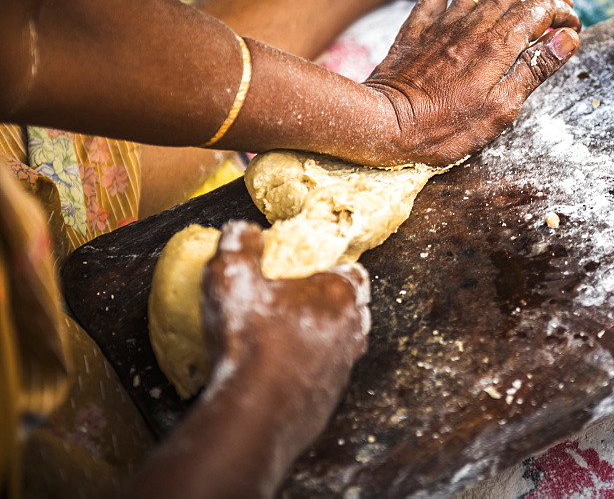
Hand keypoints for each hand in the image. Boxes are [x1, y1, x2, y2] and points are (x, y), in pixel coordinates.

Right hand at [201, 221, 369, 426]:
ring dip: (320, 339)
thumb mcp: (232, 278)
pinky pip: (324, 376)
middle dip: (329, 304)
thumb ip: (240, 245)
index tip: (309, 273)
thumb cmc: (248, 343)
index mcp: (337, 296)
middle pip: (351, 308)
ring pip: (342, 344)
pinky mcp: (329, 399)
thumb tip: (243, 229)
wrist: (253, 414)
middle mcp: (350, 330)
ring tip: (286, 338)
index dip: (332, 270)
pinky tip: (279, 372)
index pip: (351, 273)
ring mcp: (343, 368)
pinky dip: (308, 371)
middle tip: (295, 305)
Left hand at [364, 0, 581, 165]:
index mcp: (497, 46)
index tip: (573, 25)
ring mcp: (442, 25)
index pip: (538, 11)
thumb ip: (534, 70)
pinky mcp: (416, 31)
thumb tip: (567, 39)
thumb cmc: (444, 129)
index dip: (561, 13)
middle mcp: (472, 26)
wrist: (385, 125)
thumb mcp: (501, 110)